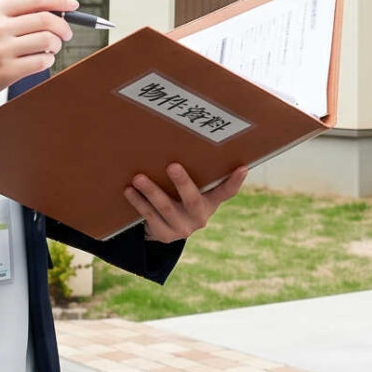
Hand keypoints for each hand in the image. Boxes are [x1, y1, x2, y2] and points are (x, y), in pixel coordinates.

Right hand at [0, 0, 72, 108]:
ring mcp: (2, 50)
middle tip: (66, 33)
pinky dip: (48, 60)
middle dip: (63, 26)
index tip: (72, 4)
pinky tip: (40, 60)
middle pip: (46, 19)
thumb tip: (55, 10)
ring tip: (49, 48)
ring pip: (48, 41)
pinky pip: (42, 61)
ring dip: (56, 45)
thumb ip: (16, 14)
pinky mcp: (7, 71)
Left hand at [127, 163, 245, 241]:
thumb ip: (197, 172)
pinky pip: (149, 216)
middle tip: (172, 165)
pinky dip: (138, 202)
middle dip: (182, 182)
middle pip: (192, 199)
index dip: (236, 181)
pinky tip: (129, 189)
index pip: (227, 192)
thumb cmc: (182, 197)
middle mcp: (199, 217)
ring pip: (165, 208)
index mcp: (210, 202)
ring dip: (152, 191)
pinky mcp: (164, 235)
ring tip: (138, 177)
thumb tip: (186, 137)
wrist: (168, 228)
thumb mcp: (195, 189)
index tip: (243, 167)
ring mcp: (182, 228)